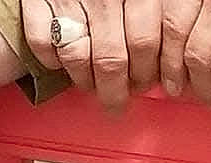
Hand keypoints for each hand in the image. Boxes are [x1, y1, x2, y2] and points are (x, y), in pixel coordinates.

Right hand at [21, 0, 162, 110]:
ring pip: (78, 59)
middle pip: (112, 61)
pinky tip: (62, 62)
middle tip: (117, 101)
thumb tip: (167, 59)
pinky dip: (51, 61)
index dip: (149, 74)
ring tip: (92, 85)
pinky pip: (43, 44)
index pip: (147, 44)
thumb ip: (157, 12)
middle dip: (116, 93)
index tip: (149, 86)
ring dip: (86, 82)